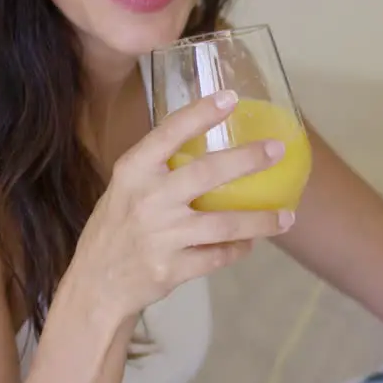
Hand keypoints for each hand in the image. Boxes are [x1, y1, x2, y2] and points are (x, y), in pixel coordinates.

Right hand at [66, 90, 293, 324]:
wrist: (95, 284)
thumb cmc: (116, 227)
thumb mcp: (125, 188)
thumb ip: (157, 168)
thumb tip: (206, 137)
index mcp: (133, 171)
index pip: (169, 133)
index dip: (200, 114)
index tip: (231, 98)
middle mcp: (148, 199)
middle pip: (207, 173)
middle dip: (247, 159)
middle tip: (277, 149)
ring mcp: (161, 236)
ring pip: (224, 225)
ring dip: (260, 220)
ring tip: (287, 216)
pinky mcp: (172, 269)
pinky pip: (218, 257)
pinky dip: (238, 249)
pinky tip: (250, 243)